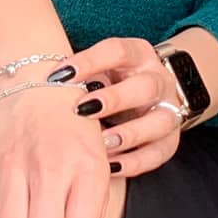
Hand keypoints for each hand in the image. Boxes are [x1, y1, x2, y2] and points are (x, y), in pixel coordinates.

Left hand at [53, 37, 184, 177]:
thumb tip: (46, 87)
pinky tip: (109, 167)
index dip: (89, 61)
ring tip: (101, 143)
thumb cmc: (112, 80)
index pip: (117, 51)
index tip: (59, 76)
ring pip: (159, 121)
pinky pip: (157, 154)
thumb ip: (82, 76)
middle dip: (114, 99)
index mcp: (139, 55)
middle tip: (82, 110)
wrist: (152, 94)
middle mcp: (159, 80)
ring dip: (128, 134)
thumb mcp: (101, 68)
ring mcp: (169, 110)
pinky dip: (134, 162)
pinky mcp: (171, 140)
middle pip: (144, 86)